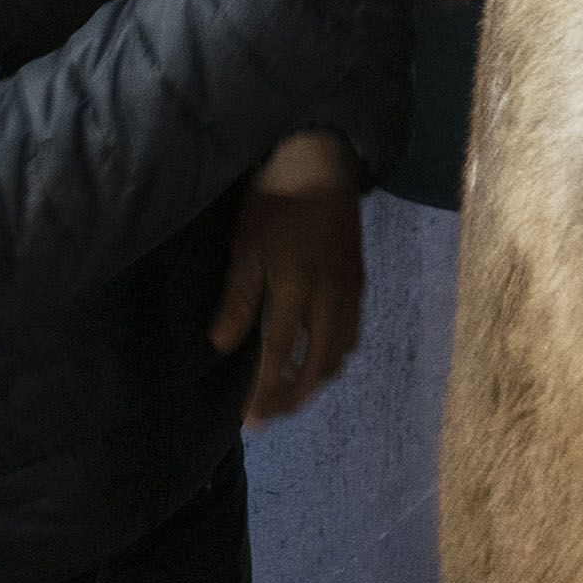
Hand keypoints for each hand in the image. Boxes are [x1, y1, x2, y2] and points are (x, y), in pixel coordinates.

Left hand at [210, 130, 364, 427]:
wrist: (322, 162)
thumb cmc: (275, 200)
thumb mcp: (246, 245)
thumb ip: (238, 298)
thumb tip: (224, 345)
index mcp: (297, 289)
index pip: (281, 355)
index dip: (266, 391)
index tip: (252, 420)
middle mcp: (330, 299)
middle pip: (319, 364)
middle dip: (294, 395)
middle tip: (270, 413)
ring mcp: (350, 291)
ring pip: (340, 352)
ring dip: (316, 378)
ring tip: (290, 391)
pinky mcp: (358, 282)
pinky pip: (351, 333)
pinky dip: (332, 355)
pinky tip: (317, 355)